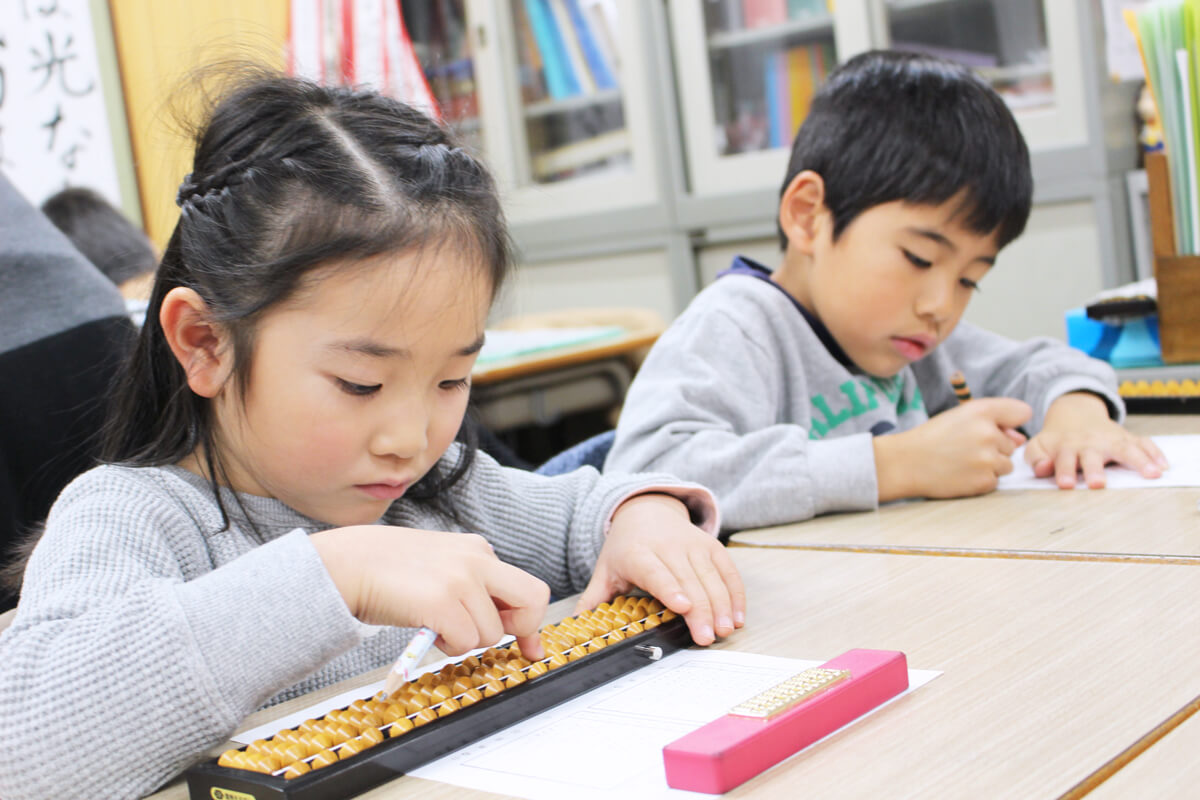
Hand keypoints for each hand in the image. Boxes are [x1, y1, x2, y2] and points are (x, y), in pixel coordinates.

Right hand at [310, 526, 548, 659]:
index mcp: (478, 549)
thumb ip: (475, 591)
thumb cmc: (387, 574)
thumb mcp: (442, 569)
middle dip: (521, 629)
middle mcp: (477, 559)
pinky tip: (427, 629)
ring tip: (435, 624)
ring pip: (492, 633)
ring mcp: (461, 579)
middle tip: (486, 635)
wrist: (345, 565)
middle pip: (533, 600)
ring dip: (465, 641)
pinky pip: (466, 642)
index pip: (529, 587)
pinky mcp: (442, 601)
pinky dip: (448, 646)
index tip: (529, 647)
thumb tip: (516, 633)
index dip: (530, 622)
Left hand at [575, 494, 744, 645]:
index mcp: (638, 554)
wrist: (646, 510)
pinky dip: (735, 593)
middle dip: (701, 610)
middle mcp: (668, 547)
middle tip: (708, 637)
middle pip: (688, 580)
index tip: (683, 607)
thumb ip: (593, 599)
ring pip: (711, 576)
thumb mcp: (606, 570)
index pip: (656, 573)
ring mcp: (692, 544)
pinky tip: (737, 616)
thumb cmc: (626, 548)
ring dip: (722, 605)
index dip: (670, 589)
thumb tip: (575, 628)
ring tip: (725, 630)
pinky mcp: (711, 545)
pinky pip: (727, 570)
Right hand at [875, 397, 1031, 500]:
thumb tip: (1021, 440)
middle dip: (994, 448)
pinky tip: (961, 474)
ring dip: (990, 466)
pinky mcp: (984, 481)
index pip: (1021, 412)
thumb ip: (995, 422)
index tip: (999, 427)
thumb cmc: (932, 438)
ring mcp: (987, 459)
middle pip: (1012, 444)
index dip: (1011, 421)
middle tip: (963, 448)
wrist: (905, 463)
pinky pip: (995, 481)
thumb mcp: (960, 417)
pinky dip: (981, 480)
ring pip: (1006, 465)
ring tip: (962, 462)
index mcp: (981, 410)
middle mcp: (988, 433)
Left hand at [1025, 392, 1167, 488]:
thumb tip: (1043, 469)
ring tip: (1151, 474)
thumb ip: (1036, 458)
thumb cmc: (1056, 440)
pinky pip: (1144, 443)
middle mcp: (1089, 443)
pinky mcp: (1127, 438)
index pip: (1064, 459)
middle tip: (1097, 483)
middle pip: (1092, 456)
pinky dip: (1154, 453)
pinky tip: (1163, 466)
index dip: (1064, 471)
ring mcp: (1110, 439)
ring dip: (1139, 461)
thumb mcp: (1039, 446)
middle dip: (1094, 469)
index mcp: (1066, 447)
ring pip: (1125, 448)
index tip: (1066, 484)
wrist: (1074, 415)